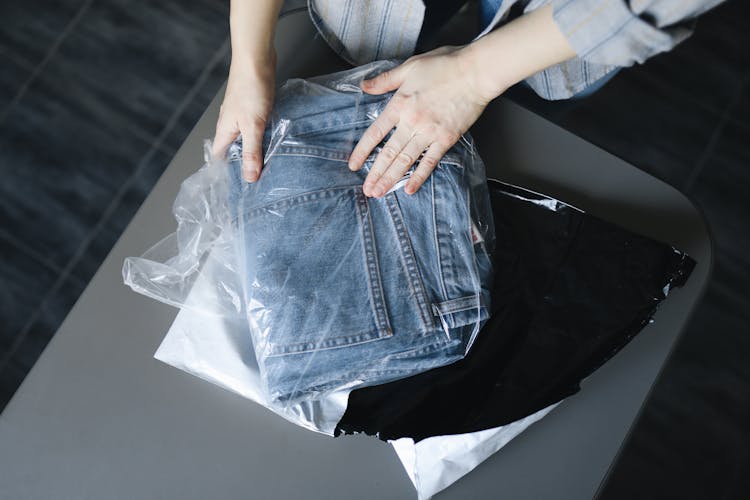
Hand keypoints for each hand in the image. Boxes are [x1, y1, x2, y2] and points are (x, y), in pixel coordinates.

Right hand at [211, 51, 275, 181]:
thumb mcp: (253, 126)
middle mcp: (230, 123)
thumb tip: (249, 178)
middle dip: (245, 161)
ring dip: (257, 147)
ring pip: (247, 137)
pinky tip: (276, 138)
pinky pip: (257, 126)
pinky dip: (265, 134)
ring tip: (271, 161)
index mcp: (224, 130)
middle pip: (234, 148)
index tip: (241, 184)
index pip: (219, 156)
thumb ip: (252, 152)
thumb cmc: (250, 90)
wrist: (256, 59)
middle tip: (261, 176)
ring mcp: (241, 114)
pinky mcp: (254, 106)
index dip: (228, 170)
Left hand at [348, 46, 493, 196]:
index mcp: (400, 104)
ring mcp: (429, 132)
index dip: (362, 151)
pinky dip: (419, 176)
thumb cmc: (446, 65)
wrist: (475, 72)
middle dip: (375, 174)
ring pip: (405, 160)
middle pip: (388, 153)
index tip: (354, 165)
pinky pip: (429, 162)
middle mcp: (411, 122)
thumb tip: (365, 86)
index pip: (375, 133)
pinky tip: (409, 189)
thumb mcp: (409, 67)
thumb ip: (385, 80)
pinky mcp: (446, 139)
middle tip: (367, 190)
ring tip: (380, 192)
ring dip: (391, 178)